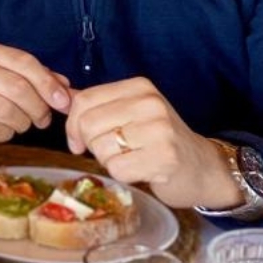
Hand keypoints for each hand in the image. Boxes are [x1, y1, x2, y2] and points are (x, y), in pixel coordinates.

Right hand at [0, 41, 72, 145]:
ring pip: (8, 112)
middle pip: (18, 89)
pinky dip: (7, 134)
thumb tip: (66, 89)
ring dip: (23, 123)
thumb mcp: (1, 73)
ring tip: (21, 124)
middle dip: (38, 108)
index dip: (48, 83)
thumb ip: (34, 77)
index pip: (24, 62)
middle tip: (43, 119)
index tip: (63, 102)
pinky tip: (3, 130)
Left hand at [64, 78, 241, 210]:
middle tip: (109, 152)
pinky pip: (117, 169)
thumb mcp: (130, 112)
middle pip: (88, 125)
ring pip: (100, 148)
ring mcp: (160, 130)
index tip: (78, 140)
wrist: (203, 167)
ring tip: (130, 158)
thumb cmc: (160, 140)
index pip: (83, 101)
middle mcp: (150, 103)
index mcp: (139, 87)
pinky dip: (122, 175)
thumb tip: (59, 95)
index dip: (72, 125)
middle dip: (90, 145)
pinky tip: (140, 170)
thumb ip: (96, 104)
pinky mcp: (165, 158)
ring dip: (108, 161)